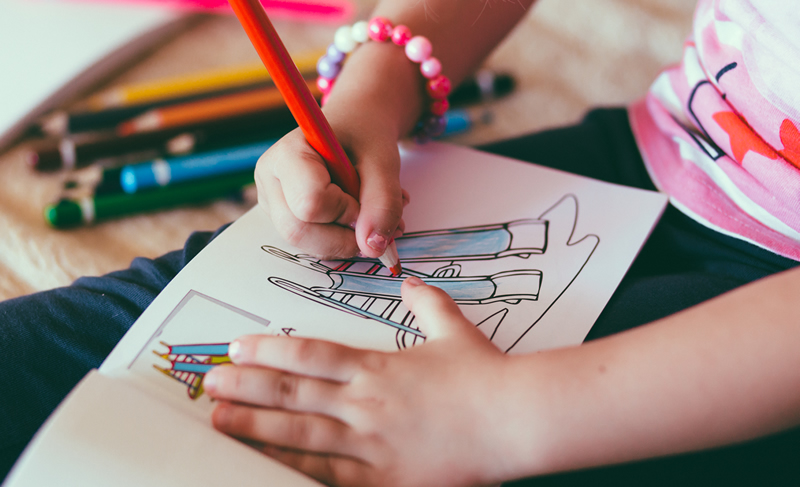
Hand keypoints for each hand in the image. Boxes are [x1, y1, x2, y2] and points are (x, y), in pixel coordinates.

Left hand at [204, 277, 513, 486]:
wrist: (515, 420)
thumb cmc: (486, 375)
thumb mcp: (455, 329)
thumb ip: (428, 303)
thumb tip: (410, 281)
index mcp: (379, 367)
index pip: (311, 355)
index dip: (270, 351)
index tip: (237, 347)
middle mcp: (366, 404)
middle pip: (294, 394)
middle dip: (247, 388)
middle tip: (210, 383)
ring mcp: (371, 445)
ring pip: (301, 436)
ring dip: (256, 428)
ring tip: (220, 422)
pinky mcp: (383, 480)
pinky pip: (329, 478)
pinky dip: (295, 473)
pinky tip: (265, 469)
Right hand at [255, 118, 407, 259]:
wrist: (356, 127)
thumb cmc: (365, 136)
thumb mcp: (383, 161)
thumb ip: (383, 202)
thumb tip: (374, 249)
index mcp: (286, 154)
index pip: (310, 201)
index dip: (346, 211)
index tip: (366, 196)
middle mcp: (270, 180)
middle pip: (298, 231)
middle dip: (344, 236)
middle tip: (376, 221)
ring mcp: (272, 203)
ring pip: (305, 245)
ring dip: (348, 241)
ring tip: (374, 217)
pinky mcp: (284, 218)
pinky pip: (312, 245)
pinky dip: (342, 241)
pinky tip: (359, 220)